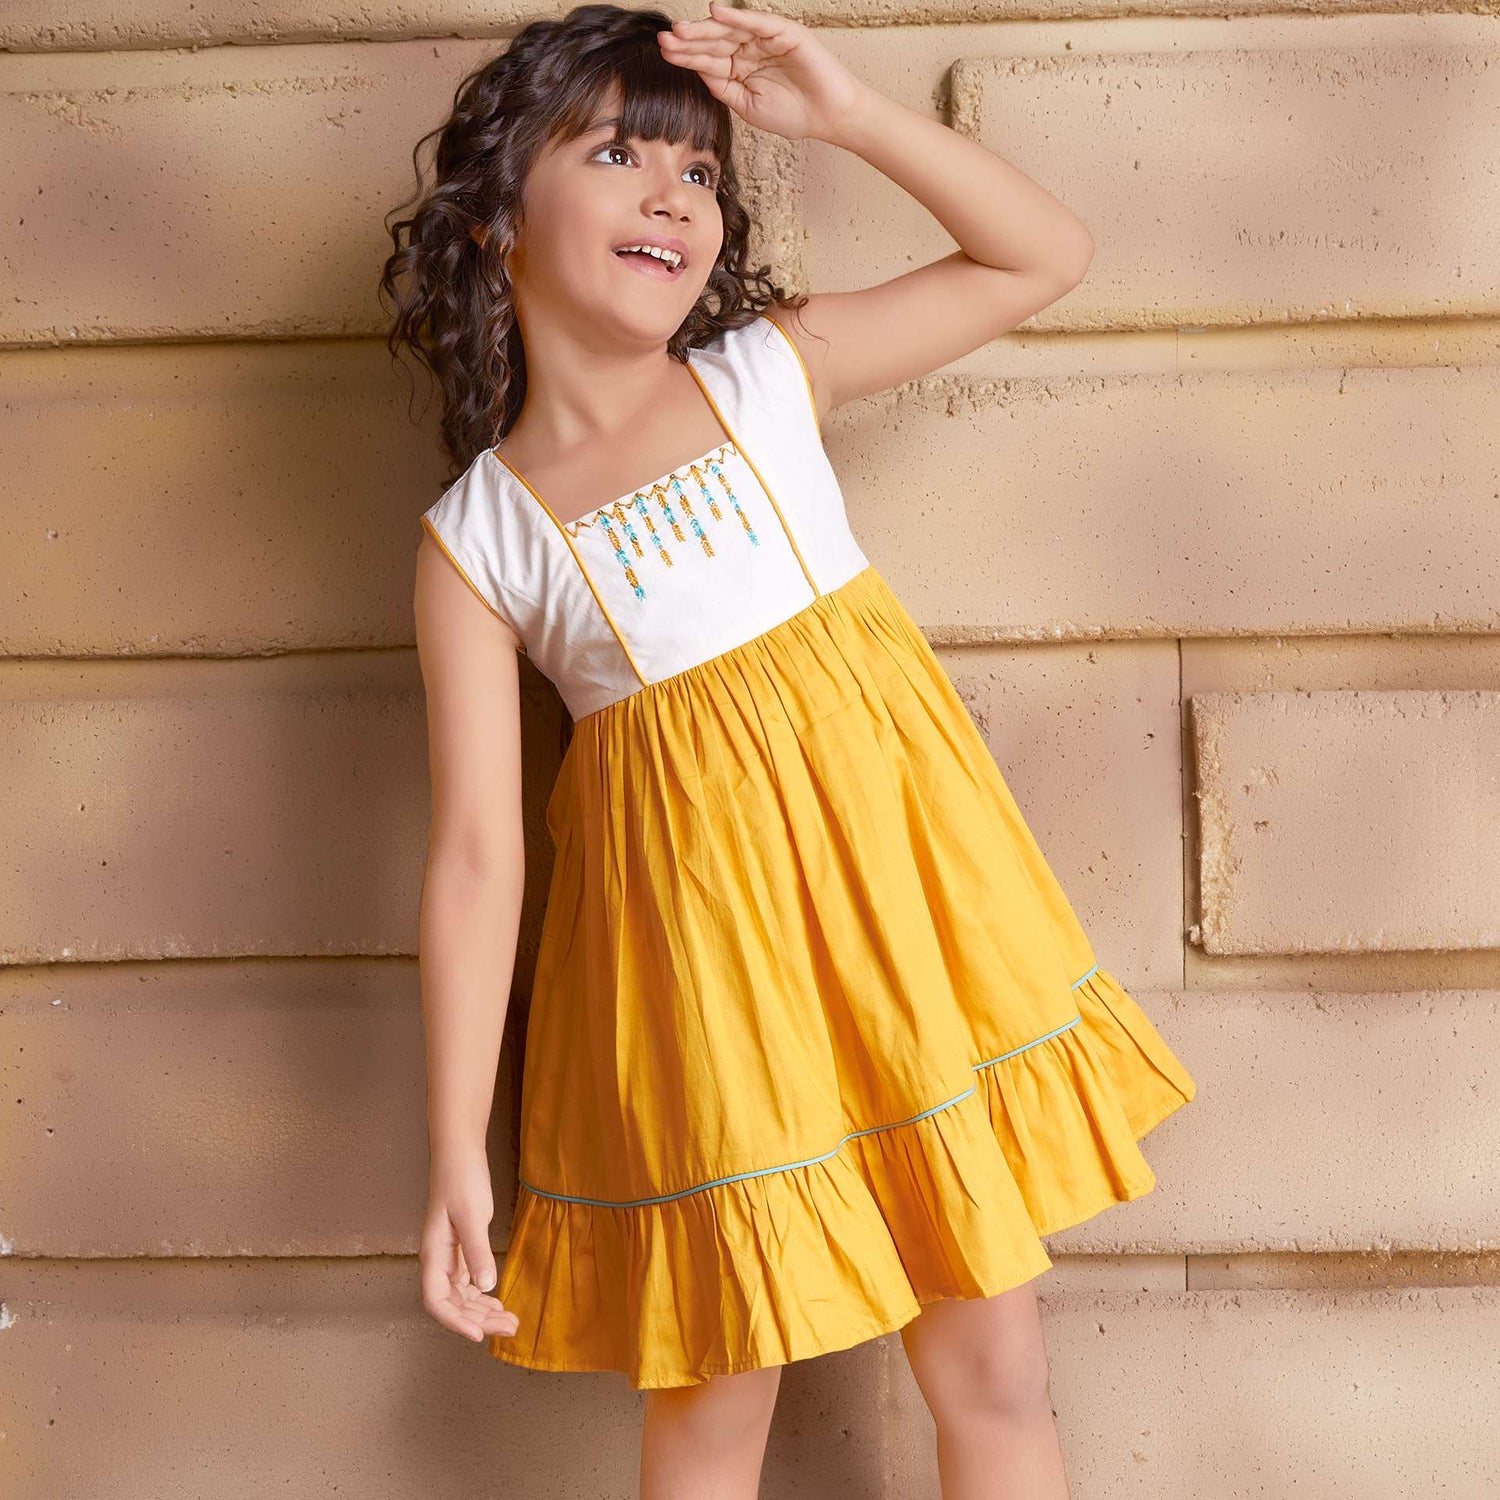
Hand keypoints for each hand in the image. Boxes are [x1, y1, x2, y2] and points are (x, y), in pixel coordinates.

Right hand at [419, 1151, 519, 1344]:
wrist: (460, 1154)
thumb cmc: (461, 1180)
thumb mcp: (472, 1215)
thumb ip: (477, 1250)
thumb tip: (485, 1286)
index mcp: (433, 1254)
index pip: (436, 1301)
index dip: (455, 1321)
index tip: (478, 1335)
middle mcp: (438, 1261)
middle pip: (453, 1303)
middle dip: (479, 1320)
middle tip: (510, 1328)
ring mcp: (450, 1257)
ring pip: (463, 1296)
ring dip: (483, 1311)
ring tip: (510, 1321)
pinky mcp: (462, 1249)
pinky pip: (469, 1282)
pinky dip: (483, 1295)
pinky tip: (498, 1303)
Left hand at [657, 1, 869, 143]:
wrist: (828, 116)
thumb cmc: (794, 114)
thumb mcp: (747, 105)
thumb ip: (723, 87)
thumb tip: (698, 71)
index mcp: (740, 68)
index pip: (708, 59)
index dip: (687, 56)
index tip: (664, 53)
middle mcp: (750, 49)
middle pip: (714, 41)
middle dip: (689, 41)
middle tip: (665, 39)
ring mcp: (765, 38)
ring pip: (730, 30)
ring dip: (705, 28)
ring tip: (681, 30)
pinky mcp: (783, 31)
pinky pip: (755, 22)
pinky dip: (736, 17)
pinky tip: (716, 13)